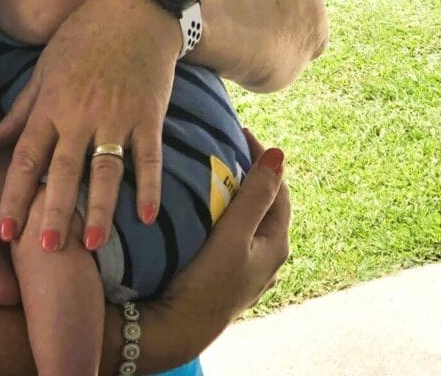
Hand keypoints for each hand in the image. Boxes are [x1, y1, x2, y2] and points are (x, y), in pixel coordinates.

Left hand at [0, 0, 181, 250]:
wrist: (135, 11)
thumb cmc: (83, 37)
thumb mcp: (44, 70)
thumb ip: (18, 111)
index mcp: (51, 105)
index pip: (26, 157)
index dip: (14, 195)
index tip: (5, 230)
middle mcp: (80, 115)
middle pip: (63, 169)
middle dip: (53, 209)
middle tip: (47, 248)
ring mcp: (117, 116)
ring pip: (106, 169)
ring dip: (99, 207)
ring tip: (92, 244)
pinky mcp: (148, 115)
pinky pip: (149, 156)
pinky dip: (150, 186)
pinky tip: (147, 216)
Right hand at [143, 131, 290, 366]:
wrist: (178, 327)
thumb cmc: (207, 281)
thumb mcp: (234, 234)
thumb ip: (256, 195)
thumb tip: (279, 155)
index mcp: (276, 243)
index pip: (279, 189)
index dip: (263, 158)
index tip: (241, 131)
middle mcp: (268, 256)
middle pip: (267, 203)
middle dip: (254, 173)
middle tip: (229, 145)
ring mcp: (250, 268)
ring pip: (252, 219)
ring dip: (240, 193)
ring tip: (219, 171)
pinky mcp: (230, 274)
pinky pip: (237, 232)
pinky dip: (230, 213)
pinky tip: (212, 209)